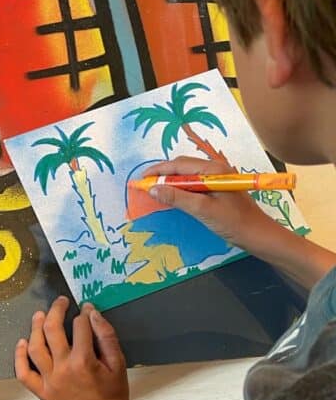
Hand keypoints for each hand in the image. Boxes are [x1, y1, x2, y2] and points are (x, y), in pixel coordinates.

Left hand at [14, 296, 130, 399]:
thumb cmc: (113, 395)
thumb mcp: (118, 363)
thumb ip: (106, 336)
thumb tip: (93, 314)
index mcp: (83, 361)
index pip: (79, 326)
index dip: (83, 313)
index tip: (85, 308)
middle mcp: (62, 369)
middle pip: (52, 330)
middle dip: (56, 311)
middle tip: (60, 302)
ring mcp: (49, 381)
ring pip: (35, 348)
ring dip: (35, 328)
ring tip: (39, 315)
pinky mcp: (42, 392)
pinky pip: (24, 373)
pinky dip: (19, 357)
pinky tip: (22, 343)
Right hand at [143, 156, 274, 250]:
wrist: (258, 235)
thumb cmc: (234, 222)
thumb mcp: (203, 210)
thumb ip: (177, 197)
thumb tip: (153, 189)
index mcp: (214, 169)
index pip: (179, 165)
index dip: (158, 172)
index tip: (141, 180)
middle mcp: (216, 169)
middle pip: (182, 167)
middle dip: (162, 175)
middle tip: (145, 187)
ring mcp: (217, 178)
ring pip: (187, 175)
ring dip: (170, 182)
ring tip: (155, 192)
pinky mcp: (218, 188)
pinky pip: (194, 184)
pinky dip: (180, 189)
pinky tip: (173, 197)